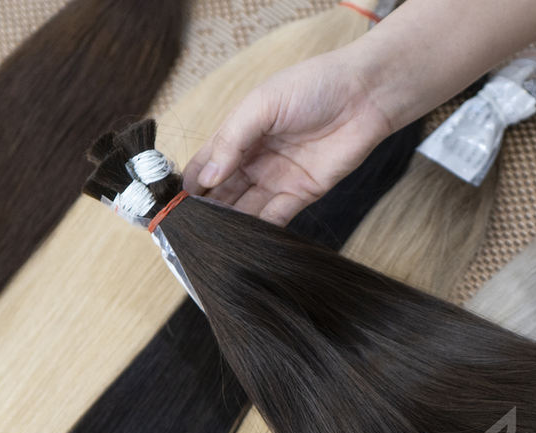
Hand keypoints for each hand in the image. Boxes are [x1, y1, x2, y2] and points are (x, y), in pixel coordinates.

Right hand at [183, 50, 393, 224]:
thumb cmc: (312, 87)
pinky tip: (244, 241)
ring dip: (231, 224)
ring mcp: (278, 178)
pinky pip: (276, 215)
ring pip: (247, 207)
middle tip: (189, 232)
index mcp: (239, 134)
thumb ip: (233, 140)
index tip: (172, 206)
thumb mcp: (261, 105)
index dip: (190, 184)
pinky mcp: (302, 193)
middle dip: (207, 211)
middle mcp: (255, 159)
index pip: (206, 164)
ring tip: (211, 242)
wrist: (363, 97)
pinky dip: (261, 229)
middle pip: (224, 191)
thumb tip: (206, 177)